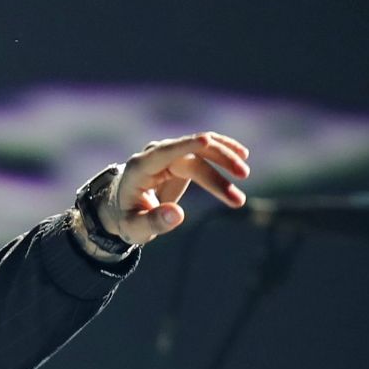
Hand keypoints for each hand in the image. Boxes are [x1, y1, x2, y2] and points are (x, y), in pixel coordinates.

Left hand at [100, 132, 250, 246]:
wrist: (124, 207)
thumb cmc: (128, 218)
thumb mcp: (135, 228)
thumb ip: (153, 222)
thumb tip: (177, 215)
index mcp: (140, 168)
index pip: (164, 152)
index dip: (185, 146)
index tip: (206, 140)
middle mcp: (155, 154)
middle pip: (191, 155)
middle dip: (217, 167)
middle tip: (239, 188)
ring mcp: (169, 152)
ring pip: (202, 149)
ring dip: (225, 159)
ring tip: (245, 173)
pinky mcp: (181, 155)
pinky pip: (205, 148)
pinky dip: (222, 150)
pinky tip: (242, 155)